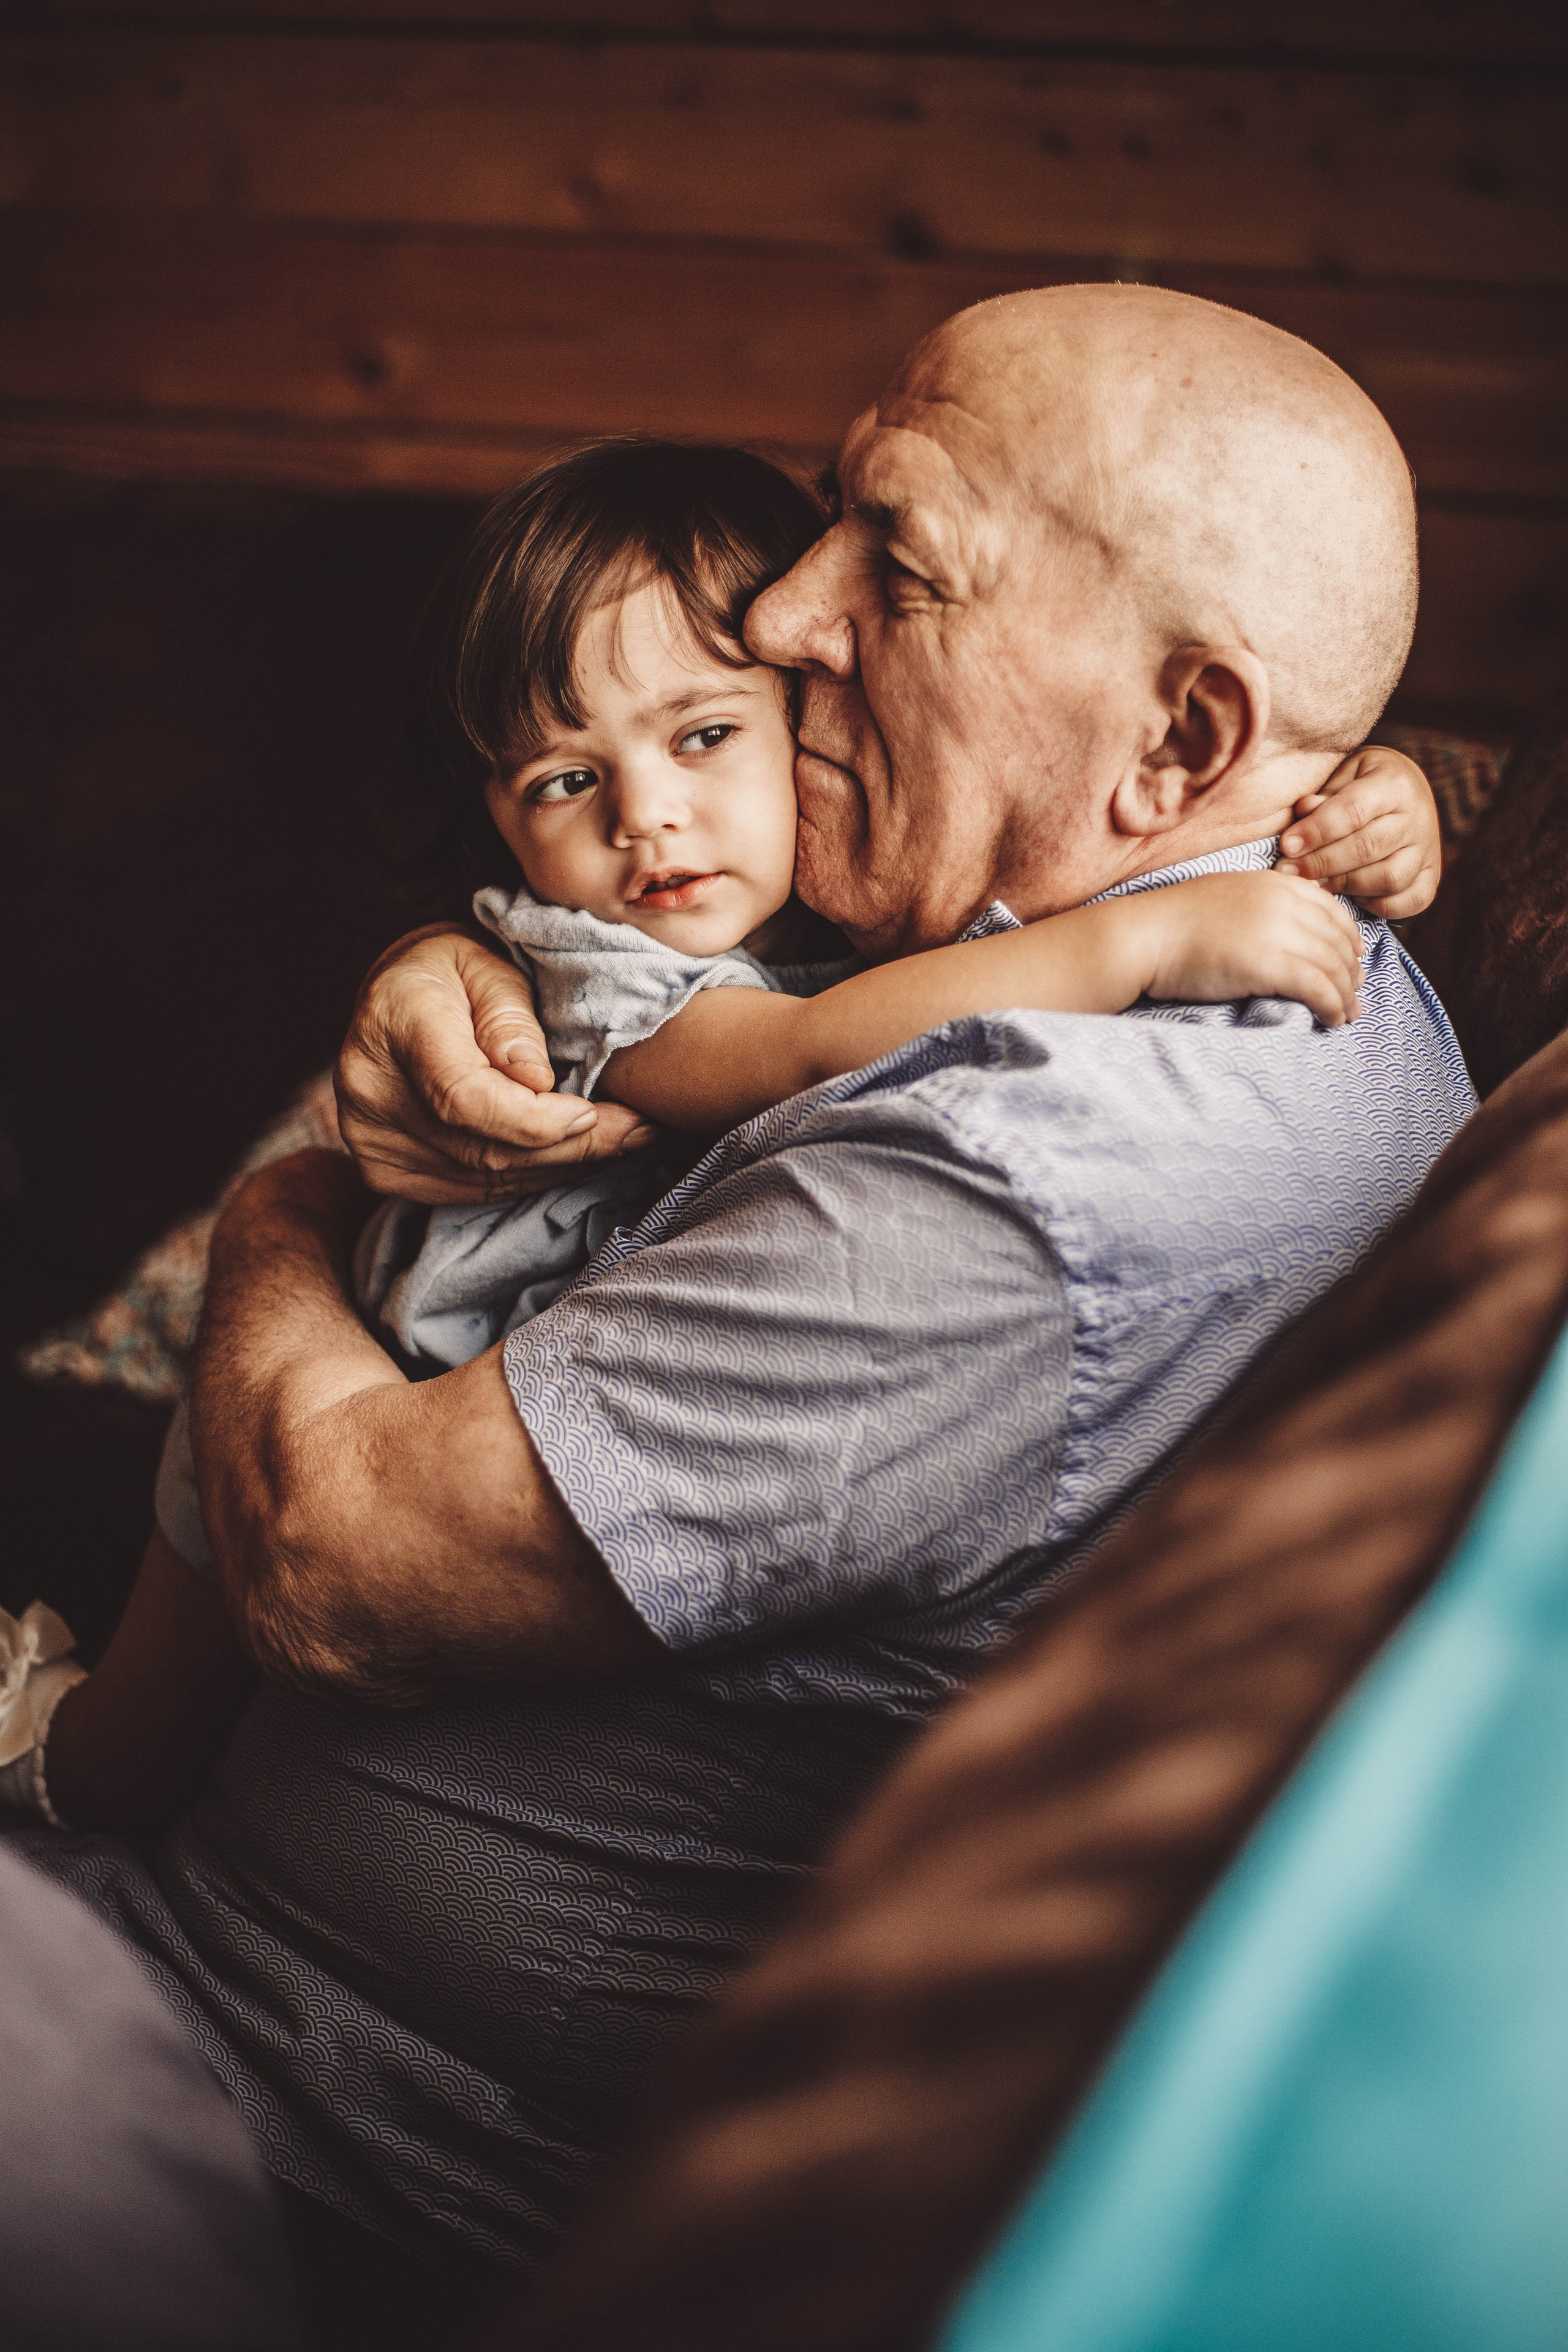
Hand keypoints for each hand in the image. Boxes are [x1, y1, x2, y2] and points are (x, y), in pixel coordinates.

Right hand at [335, 927, 655, 1203]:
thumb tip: (538, 1083)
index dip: (534, 1120)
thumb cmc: (457, 970)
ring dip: (560, 1167)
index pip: (464, 1097)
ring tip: (620, 1141)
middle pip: (481, 1149)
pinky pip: (472, 1190)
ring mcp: (370, 1138)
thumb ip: (512, 1022)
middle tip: (637, 1131)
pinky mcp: (383, 1170)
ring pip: (483, 1180)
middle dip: (571, 1148)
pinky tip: (572, 1154)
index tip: (592, 1112)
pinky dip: (530, 1177)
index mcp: (393, 1023)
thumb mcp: (490, 967)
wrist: (400, 995)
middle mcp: (369, 1089)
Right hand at [1146, 872, 1363, 1025]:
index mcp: (1273, 883)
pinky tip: (1333, 1019)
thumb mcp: (1224, 896)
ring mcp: (1278, 932)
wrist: (1144, 936)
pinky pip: (1318, 988)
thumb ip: (1260, 904)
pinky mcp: (1269, 964)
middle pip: (1336, 939)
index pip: (1329, 908)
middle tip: (1355, 991)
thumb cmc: (1171, 923)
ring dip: (1346, 994)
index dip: (1347, 936)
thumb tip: (1280, 931)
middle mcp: (1283, 902)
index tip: (1352, 956)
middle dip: (1351, 969)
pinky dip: (1333, 1006)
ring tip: (1348, 1013)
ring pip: (1333, 966)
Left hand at [1274, 745, 1441, 921]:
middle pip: (1368, 848)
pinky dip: (1377, 906)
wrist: (1405, 791)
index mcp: (1394, 783)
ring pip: (1388, 878)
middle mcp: (1418, 816)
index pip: (1353, 810)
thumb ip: (1323, 796)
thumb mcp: (1342, 776)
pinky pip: (1408, 902)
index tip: (1287, 845)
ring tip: (1314, 884)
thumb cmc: (1360, 783)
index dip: (1317, 831)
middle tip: (1289, 871)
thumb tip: (1303, 812)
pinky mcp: (1432, 876)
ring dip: (1345, 885)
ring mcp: (1428, 849)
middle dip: (1322, 863)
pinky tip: (1350, 896)